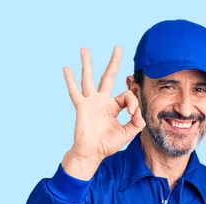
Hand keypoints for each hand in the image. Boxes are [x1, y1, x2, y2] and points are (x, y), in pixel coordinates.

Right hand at [61, 46, 144, 179]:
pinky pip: (75, 92)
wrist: (92, 153)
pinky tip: (66, 68)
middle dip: (113, 63)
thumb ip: (136, 124)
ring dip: (87, 64)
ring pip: (89, 79)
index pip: (126, 96)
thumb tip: (139, 113)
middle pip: (108, 77)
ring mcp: (91, 102)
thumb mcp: (127, 134)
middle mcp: (101, 101)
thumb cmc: (107, 144)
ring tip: (84, 49)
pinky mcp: (82, 107)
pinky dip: (70, 80)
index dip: (133, 102)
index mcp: (113, 107)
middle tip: (118, 48)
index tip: (133, 113)